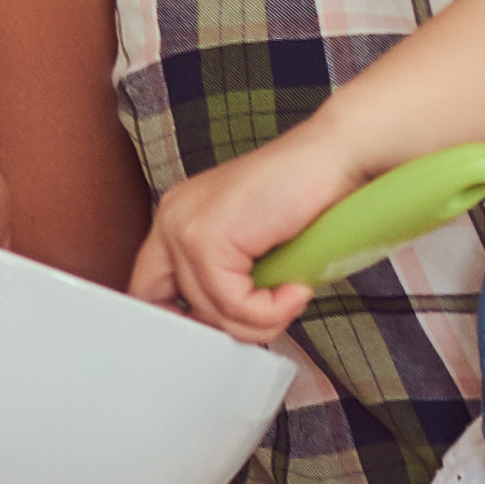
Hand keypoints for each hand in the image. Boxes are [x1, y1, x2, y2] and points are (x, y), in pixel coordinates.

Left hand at [124, 129, 357, 341]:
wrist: (334, 156)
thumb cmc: (305, 192)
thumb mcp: (252, 244)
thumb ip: (229, 277)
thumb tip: (227, 327)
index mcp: (178, 217)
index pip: (149, 290)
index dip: (183, 321)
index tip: (225, 327)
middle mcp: (173, 219)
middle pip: (178, 309)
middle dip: (229, 325)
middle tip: (267, 315)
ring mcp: (186, 228)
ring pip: (212, 311)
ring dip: (260, 319)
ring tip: (291, 296)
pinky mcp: (208, 240)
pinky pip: (234, 305)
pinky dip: (271, 310)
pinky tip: (294, 289)